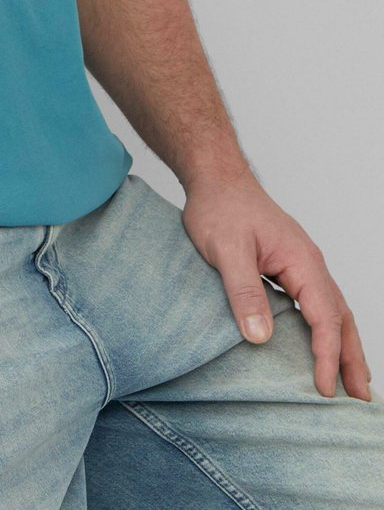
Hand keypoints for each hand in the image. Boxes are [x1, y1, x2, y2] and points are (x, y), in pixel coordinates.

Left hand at [181, 164, 371, 400]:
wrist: (215, 177)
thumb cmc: (220, 207)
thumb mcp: (226, 250)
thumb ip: (244, 291)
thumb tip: (261, 336)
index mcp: (302, 260)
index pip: (324, 316)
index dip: (326, 355)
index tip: (323, 388)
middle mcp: (309, 263)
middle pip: (341, 316)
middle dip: (352, 357)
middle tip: (360, 397)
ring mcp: (300, 264)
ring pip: (332, 310)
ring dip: (343, 345)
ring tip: (351, 381)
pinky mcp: (288, 266)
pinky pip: (315, 303)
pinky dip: (325, 328)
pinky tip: (320, 345)